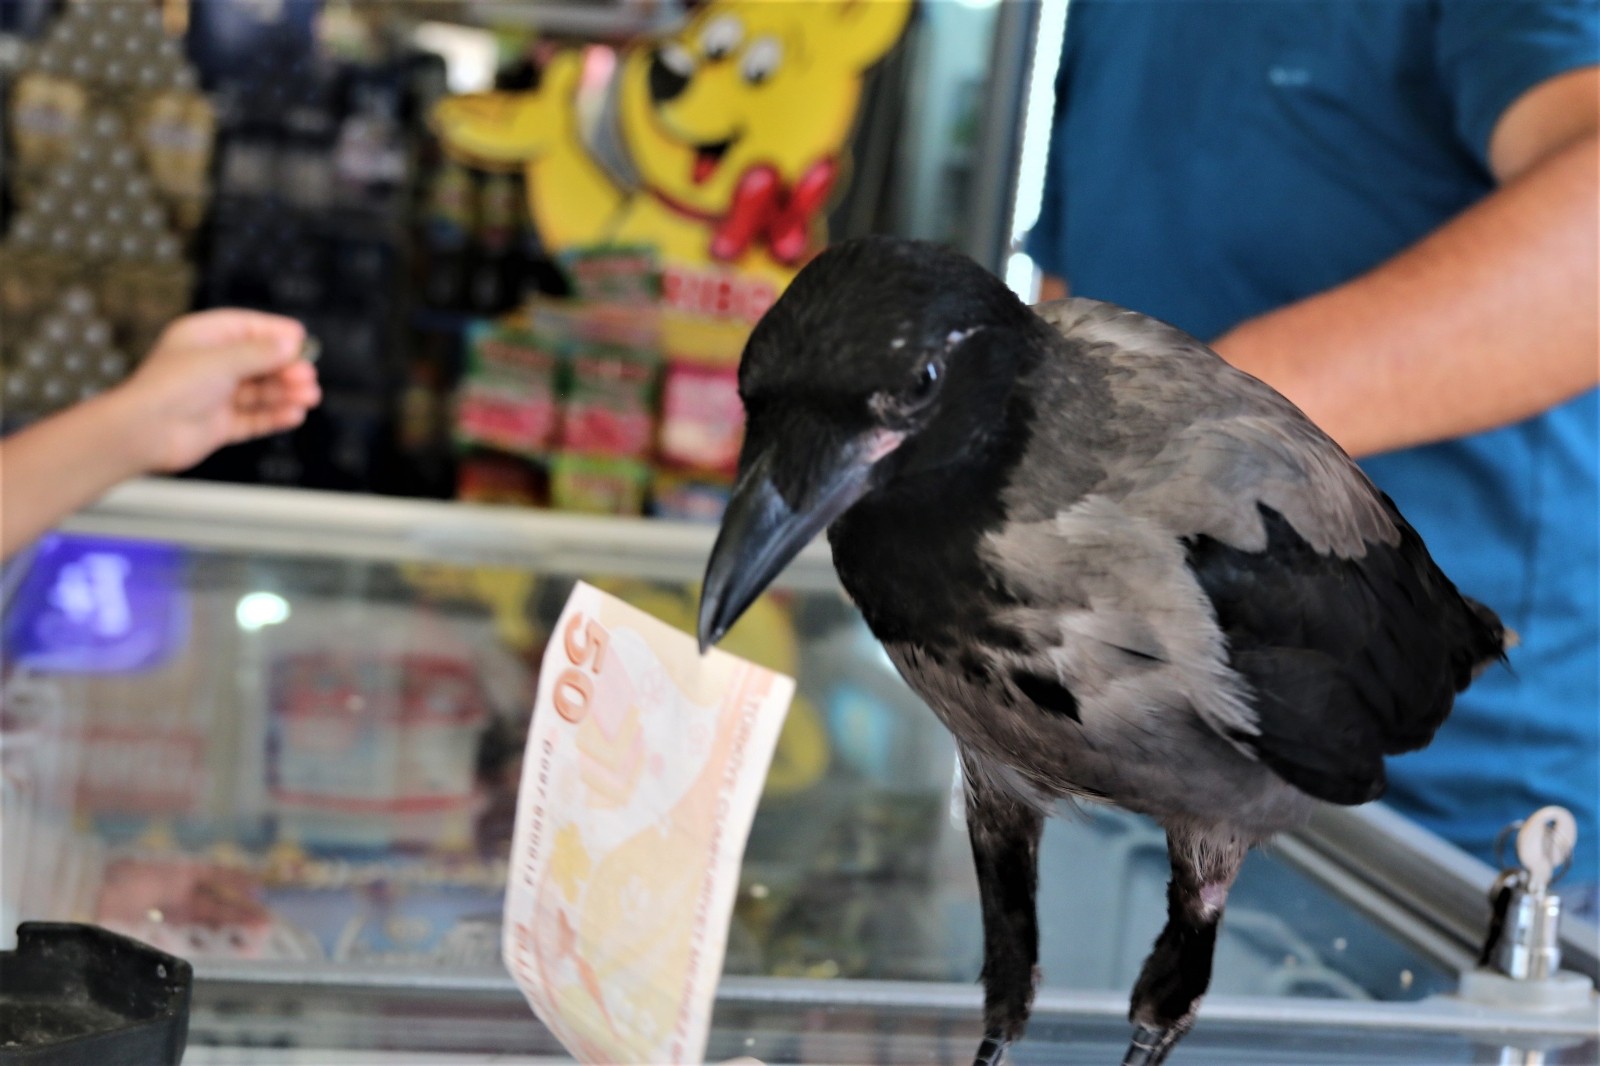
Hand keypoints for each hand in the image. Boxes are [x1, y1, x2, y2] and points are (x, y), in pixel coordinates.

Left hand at [112, 309, 321, 473]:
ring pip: (260, 392)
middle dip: (286, 369)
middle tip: (308, 376)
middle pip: (259, 362)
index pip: (248, 328)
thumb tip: (290, 343)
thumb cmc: (168, 388)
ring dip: (285, 393)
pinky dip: (275, 416)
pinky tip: (293, 414)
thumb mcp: (221, 360)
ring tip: (308, 397)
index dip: (276, 333)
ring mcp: (215, 396)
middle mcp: (210, 365)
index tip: (302, 340)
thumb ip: (260, 352)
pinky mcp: (219, 424)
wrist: (144, 432)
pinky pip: (254, 418)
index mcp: (203, 338)